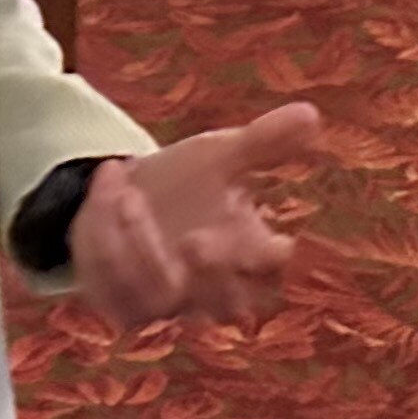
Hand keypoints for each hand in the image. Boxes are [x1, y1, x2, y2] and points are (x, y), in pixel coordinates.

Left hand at [71, 102, 320, 332]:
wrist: (119, 197)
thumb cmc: (185, 182)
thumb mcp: (220, 157)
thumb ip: (264, 144)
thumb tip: (311, 115)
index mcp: (245, 257)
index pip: (271, 272)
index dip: (270, 263)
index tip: (275, 244)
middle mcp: (207, 290)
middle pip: (222, 303)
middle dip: (210, 275)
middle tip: (197, 240)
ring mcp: (161, 302)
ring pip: (158, 297)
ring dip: (143, 248)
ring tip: (130, 194)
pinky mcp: (117, 302)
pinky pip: (111, 284)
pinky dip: (106, 235)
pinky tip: (112, 179)